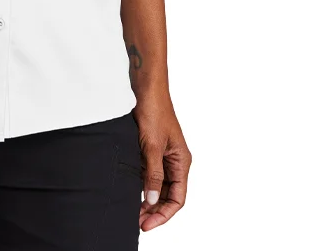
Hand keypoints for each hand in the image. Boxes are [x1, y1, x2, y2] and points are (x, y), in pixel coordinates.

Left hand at [133, 95, 190, 231]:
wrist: (145, 85)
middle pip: (167, 194)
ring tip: (131, 210)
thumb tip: (151, 201)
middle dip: (154, 209)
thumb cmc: (153, 110)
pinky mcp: (150, 147)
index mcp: (181, 161)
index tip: (146, 224)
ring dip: (146, 198)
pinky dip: (140, 182)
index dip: (163, 214)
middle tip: (136, 221)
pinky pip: (148, 171)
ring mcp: (162, 154)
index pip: (177, 198)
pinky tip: (128, 189)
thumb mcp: (152, 146)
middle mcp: (174, 160)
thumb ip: (152, 174)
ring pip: (157, 184)